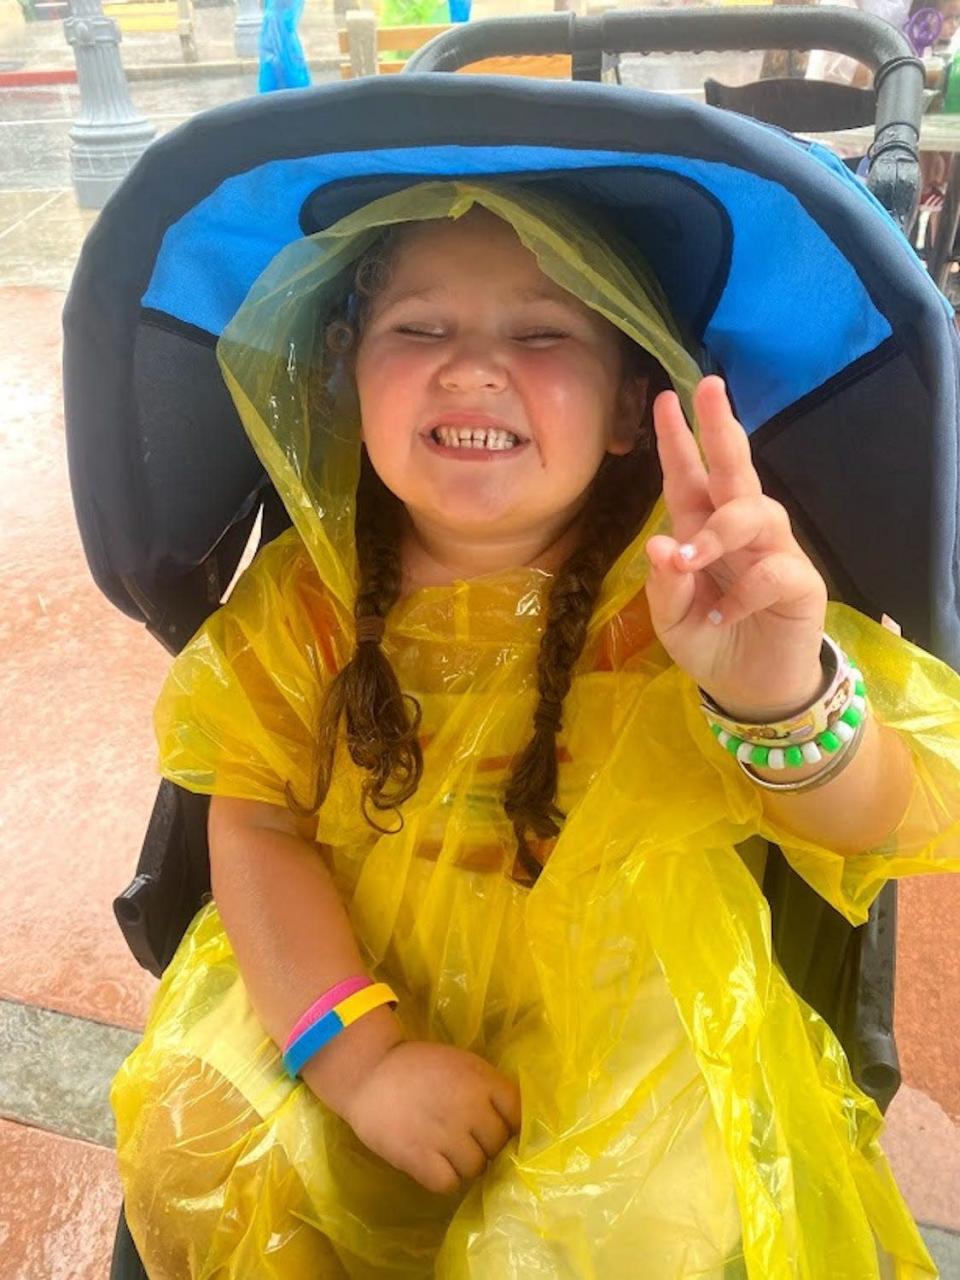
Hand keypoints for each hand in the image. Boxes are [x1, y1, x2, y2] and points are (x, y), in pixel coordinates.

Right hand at [341, 1041, 521, 1195]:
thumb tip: (512, 1124)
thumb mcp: (461, 1064)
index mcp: (482, 1079)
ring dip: (464, 1164)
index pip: (519, 1115)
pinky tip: (432, 1163)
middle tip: (464, 1139)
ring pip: (476, 1168)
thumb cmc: (418, 1066)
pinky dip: (443, 1179)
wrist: (368, 1070)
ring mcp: (446, 1134)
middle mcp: (470, 1107)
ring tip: (445, 1150)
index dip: (510, 1126)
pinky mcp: (421, 1158)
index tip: (497, 1129)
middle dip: (484, 1145)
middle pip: (498, 1146)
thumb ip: (487, 1089)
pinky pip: (449, 1184)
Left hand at [645, 376, 827, 720]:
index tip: (665, 398)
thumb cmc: (709, 642)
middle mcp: (738, 530)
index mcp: (699, 530)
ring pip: (755, 511)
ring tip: (691, 559)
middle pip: (733, 470)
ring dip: (720, 530)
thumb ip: (665, 585)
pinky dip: (745, 590)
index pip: (687, 477)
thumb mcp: (672, 619)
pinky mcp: (799, 581)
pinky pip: (774, 568)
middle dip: (719, 428)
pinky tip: (724, 615)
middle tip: (707, 388)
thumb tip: (661, 544)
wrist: (750, 688)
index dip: (676, 440)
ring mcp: (773, 550)